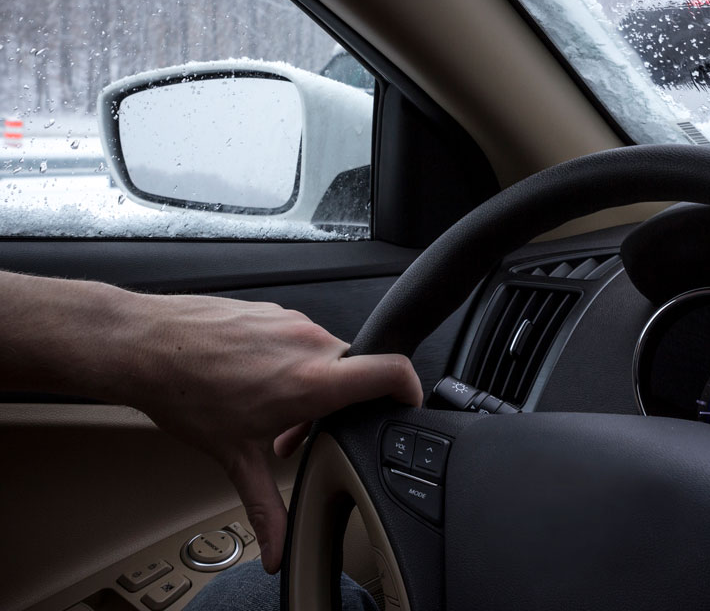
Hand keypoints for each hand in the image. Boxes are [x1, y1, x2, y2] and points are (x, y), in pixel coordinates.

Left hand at [122, 293, 422, 572]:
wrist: (145, 345)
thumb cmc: (187, 393)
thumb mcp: (234, 458)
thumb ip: (267, 508)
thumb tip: (277, 550)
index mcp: (313, 382)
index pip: (392, 372)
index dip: (412, 389)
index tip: (408, 405)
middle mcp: (310, 345)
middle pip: (354, 372)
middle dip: (338, 404)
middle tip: (302, 429)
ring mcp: (292, 323)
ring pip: (324, 356)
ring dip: (310, 383)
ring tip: (269, 407)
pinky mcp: (274, 311)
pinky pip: (298, 338)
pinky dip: (288, 361)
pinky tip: (252, 381)